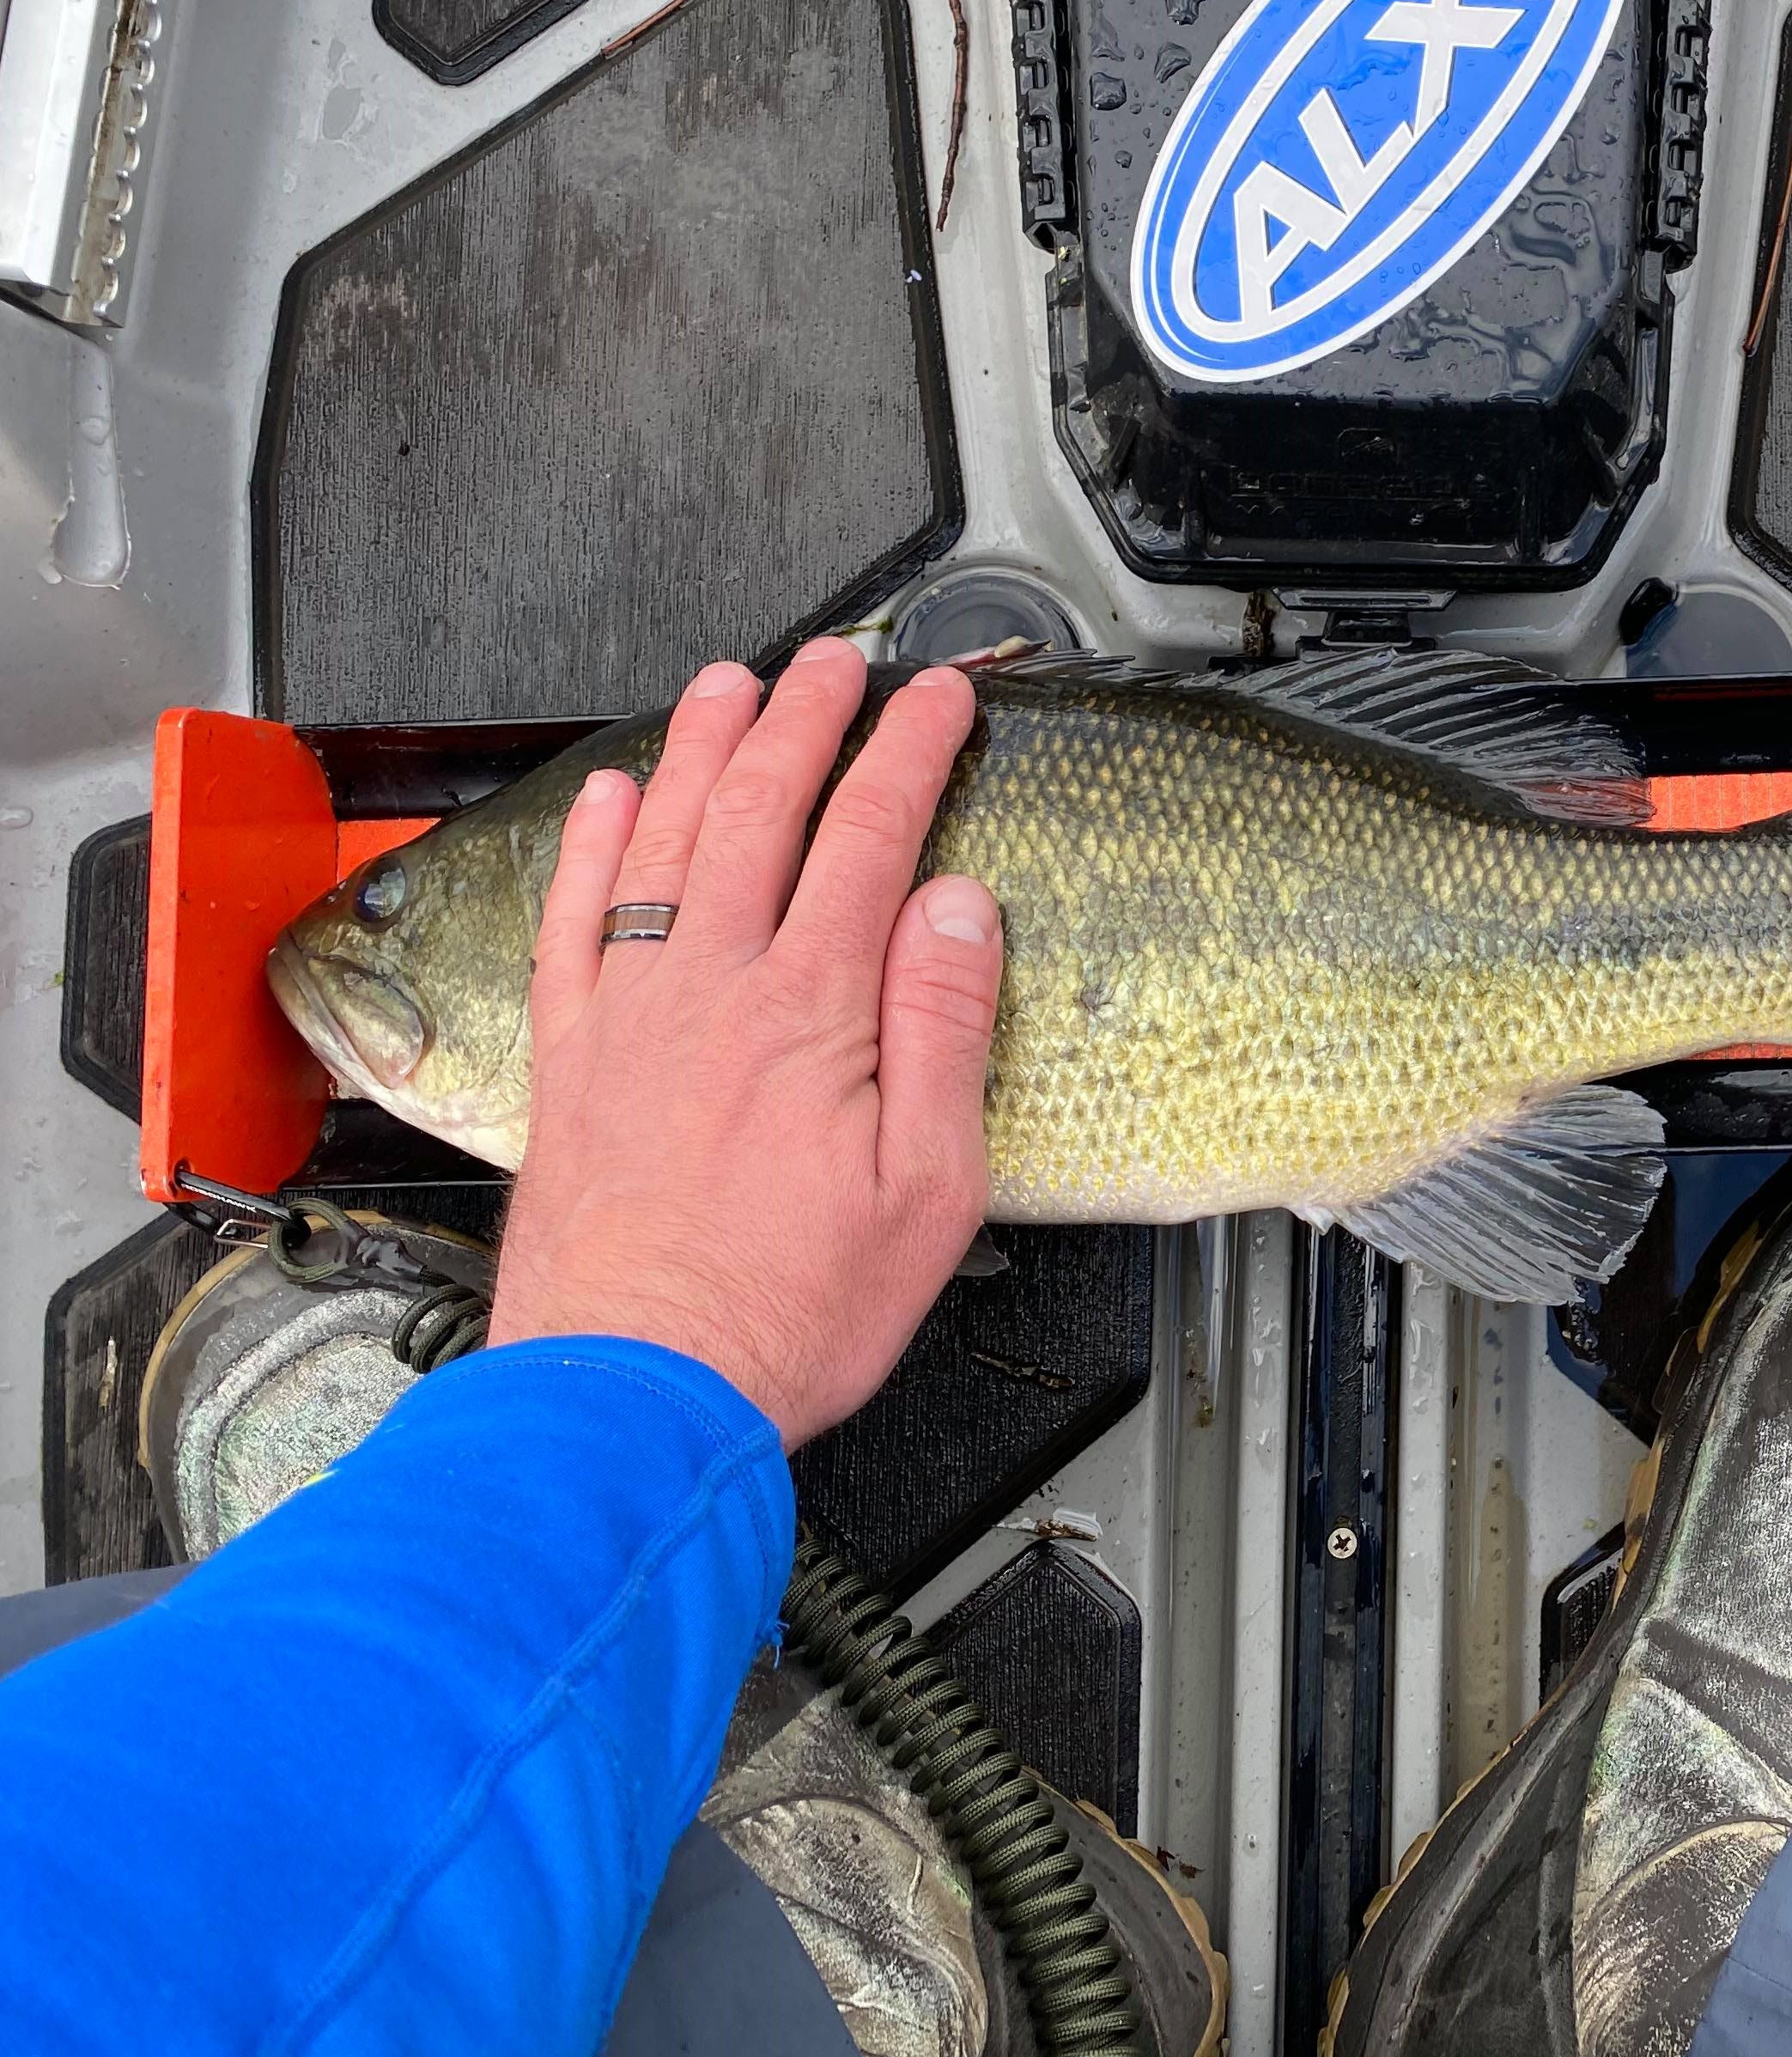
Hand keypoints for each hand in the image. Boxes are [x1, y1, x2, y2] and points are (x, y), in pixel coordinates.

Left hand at [490, 641, 1000, 1446]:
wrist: (635, 1394)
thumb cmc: (786, 1311)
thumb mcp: (930, 1186)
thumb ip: (942, 1028)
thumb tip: (956, 904)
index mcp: (812, 1010)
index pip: (871, 836)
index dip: (911, 752)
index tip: (939, 699)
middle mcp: (711, 988)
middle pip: (761, 810)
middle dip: (806, 719)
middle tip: (836, 662)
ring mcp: (630, 1016)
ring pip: (662, 840)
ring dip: (699, 749)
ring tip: (728, 684)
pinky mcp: (570, 1060)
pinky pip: (570, 920)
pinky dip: (587, 846)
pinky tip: (602, 799)